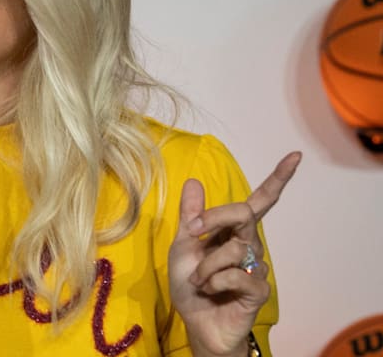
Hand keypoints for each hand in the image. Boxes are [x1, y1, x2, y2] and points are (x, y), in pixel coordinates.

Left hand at [168, 151, 300, 356]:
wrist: (195, 322)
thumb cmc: (190, 285)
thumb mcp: (183, 245)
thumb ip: (191, 216)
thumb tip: (195, 181)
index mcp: (234, 231)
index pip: (260, 201)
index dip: (277, 179)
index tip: (295, 156)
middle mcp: (250, 244)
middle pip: (243, 214)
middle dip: (213, 219)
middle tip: (193, 233)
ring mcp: (257, 267)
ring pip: (232, 248)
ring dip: (205, 265)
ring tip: (200, 281)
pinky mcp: (258, 289)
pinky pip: (236, 274)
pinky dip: (214, 281)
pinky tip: (212, 291)